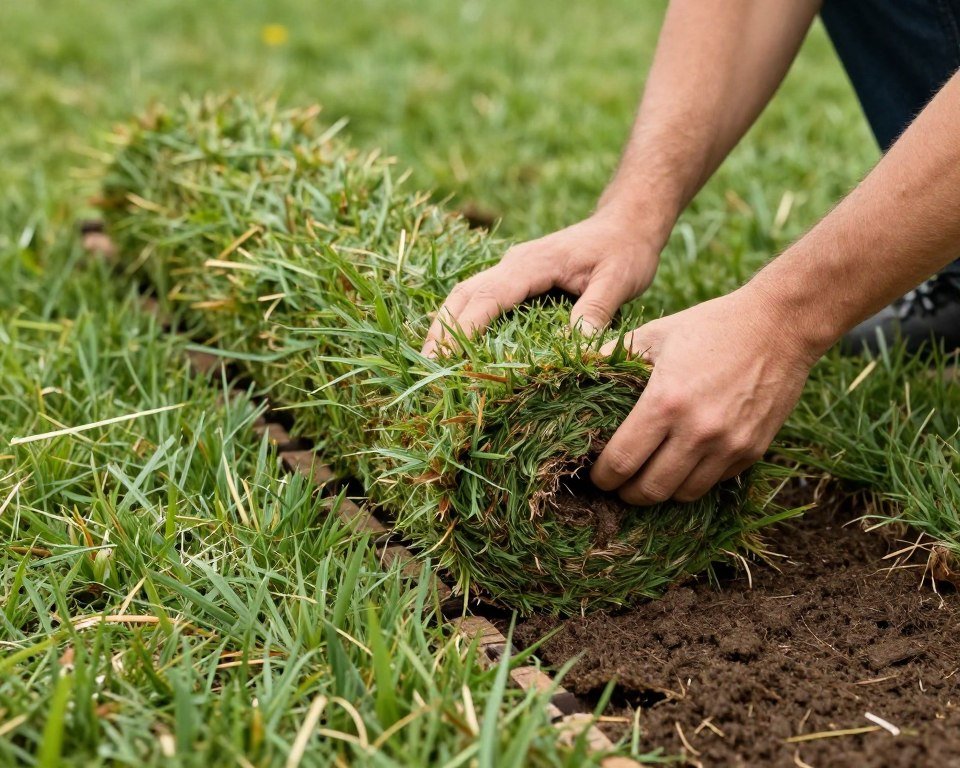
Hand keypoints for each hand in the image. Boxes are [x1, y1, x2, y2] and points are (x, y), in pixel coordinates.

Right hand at [422, 209, 661, 355]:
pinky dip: (461, 322)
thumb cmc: (625, 250)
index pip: (489, 297)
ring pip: (465, 296)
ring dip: (445, 326)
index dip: (466, 328)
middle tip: (428, 368)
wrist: (626, 222)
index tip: (448, 357)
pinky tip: (456, 347)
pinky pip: (479, 299)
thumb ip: (596, 310)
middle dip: (441, 330)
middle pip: (463, 295)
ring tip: (433, 363)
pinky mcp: (515, 279)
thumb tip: (576, 348)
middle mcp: (513, 263)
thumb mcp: (619, 280)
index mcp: (533, 263)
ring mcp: (511, 269)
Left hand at [591, 283, 818, 503]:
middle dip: (626, 493)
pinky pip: (714, 482)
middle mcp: (697, 432)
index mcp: (665, 403)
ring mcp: (729, 446)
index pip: (622, 462)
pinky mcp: (752, 451)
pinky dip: (693, 480)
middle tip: (618, 484)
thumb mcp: (655, 333)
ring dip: (660, 492)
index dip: (603, 476)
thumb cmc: (711, 326)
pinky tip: (682, 464)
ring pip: (682, 495)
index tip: (596, 474)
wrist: (781, 324)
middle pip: (649, 490)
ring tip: (647, 478)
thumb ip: (613, 356)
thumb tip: (577, 369)